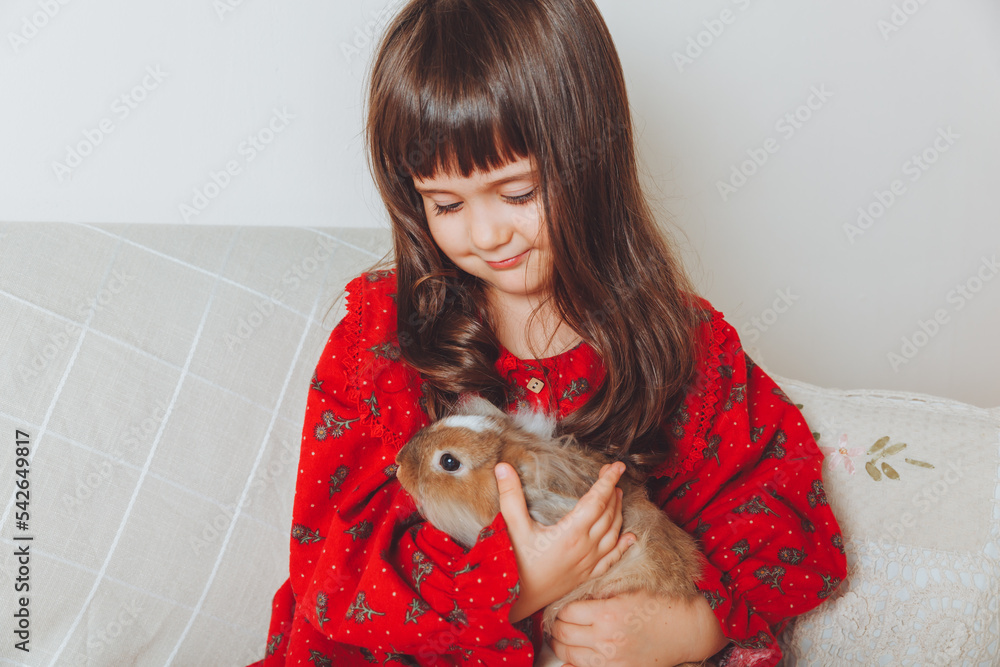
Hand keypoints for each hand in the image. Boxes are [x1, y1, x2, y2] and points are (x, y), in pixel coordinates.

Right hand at [496, 461, 635, 622]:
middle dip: (613, 491)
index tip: (616, 466)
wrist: (524, 600)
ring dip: (618, 511)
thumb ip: (510, 497)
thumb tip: (502, 467)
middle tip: (613, 474)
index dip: (607, 481)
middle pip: (608, 513)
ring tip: (618, 495)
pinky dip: (623, 545)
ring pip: (613, 532)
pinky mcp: (590, 574)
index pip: (597, 500)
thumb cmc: (519, 564)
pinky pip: (613, 557)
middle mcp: (586, 546)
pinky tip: (630, 537)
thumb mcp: (514, 528)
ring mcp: (591, 561)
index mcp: (571, 532)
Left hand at [547, 590, 728, 665]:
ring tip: (560, 636)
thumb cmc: (659, 607)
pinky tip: (572, 654)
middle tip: (555, 621)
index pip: (567, 612)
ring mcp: (610, 658)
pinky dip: (572, 662)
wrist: (685, 632)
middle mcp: (606, 638)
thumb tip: (573, 600)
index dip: (559, 608)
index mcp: (608, 613)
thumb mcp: (627, 593)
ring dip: (559, 644)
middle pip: (563, 633)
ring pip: (568, 653)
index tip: (559, 607)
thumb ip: (599, 596)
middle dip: (555, 626)